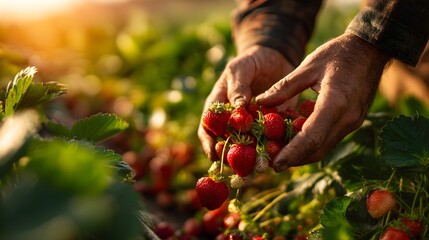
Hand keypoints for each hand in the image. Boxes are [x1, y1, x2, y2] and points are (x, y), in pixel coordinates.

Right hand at [198, 45, 295, 160]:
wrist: (276, 59)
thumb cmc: (251, 62)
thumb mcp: (240, 68)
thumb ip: (237, 87)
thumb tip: (237, 107)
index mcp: (219, 107)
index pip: (207, 128)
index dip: (208, 142)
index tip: (214, 153)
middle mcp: (234, 122)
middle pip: (229, 144)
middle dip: (234, 157)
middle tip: (240, 166)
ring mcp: (254, 127)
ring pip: (252, 147)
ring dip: (256, 157)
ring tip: (262, 164)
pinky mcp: (274, 128)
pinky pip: (274, 141)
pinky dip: (278, 148)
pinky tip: (283, 153)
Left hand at [256, 33, 390, 171]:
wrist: (372, 49)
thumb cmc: (338, 53)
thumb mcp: (308, 66)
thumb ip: (284, 87)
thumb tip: (260, 103)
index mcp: (336, 103)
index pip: (311, 137)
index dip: (291, 154)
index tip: (275, 164)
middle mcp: (347, 118)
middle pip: (318, 149)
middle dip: (294, 160)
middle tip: (272, 164)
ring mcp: (353, 122)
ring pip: (324, 148)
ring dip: (302, 155)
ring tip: (279, 155)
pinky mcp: (353, 121)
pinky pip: (330, 139)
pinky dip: (311, 144)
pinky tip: (295, 141)